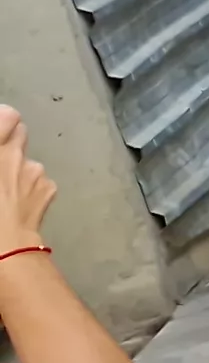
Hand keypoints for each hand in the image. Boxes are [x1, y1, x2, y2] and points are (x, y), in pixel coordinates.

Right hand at [0, 106, 52, 248]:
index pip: (8, 116)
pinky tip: (19, 205)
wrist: (2, 246)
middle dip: (11, 143)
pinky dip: (32, 189)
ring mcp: (36, 171)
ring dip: (20, 170)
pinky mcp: (49, 188)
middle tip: (0, 162)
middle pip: (20, 133)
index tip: (0, 130)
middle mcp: (15, 154)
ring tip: (5, 193)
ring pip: (29, 161)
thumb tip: (5, 144)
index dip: (4, 121)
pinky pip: (40, 182)